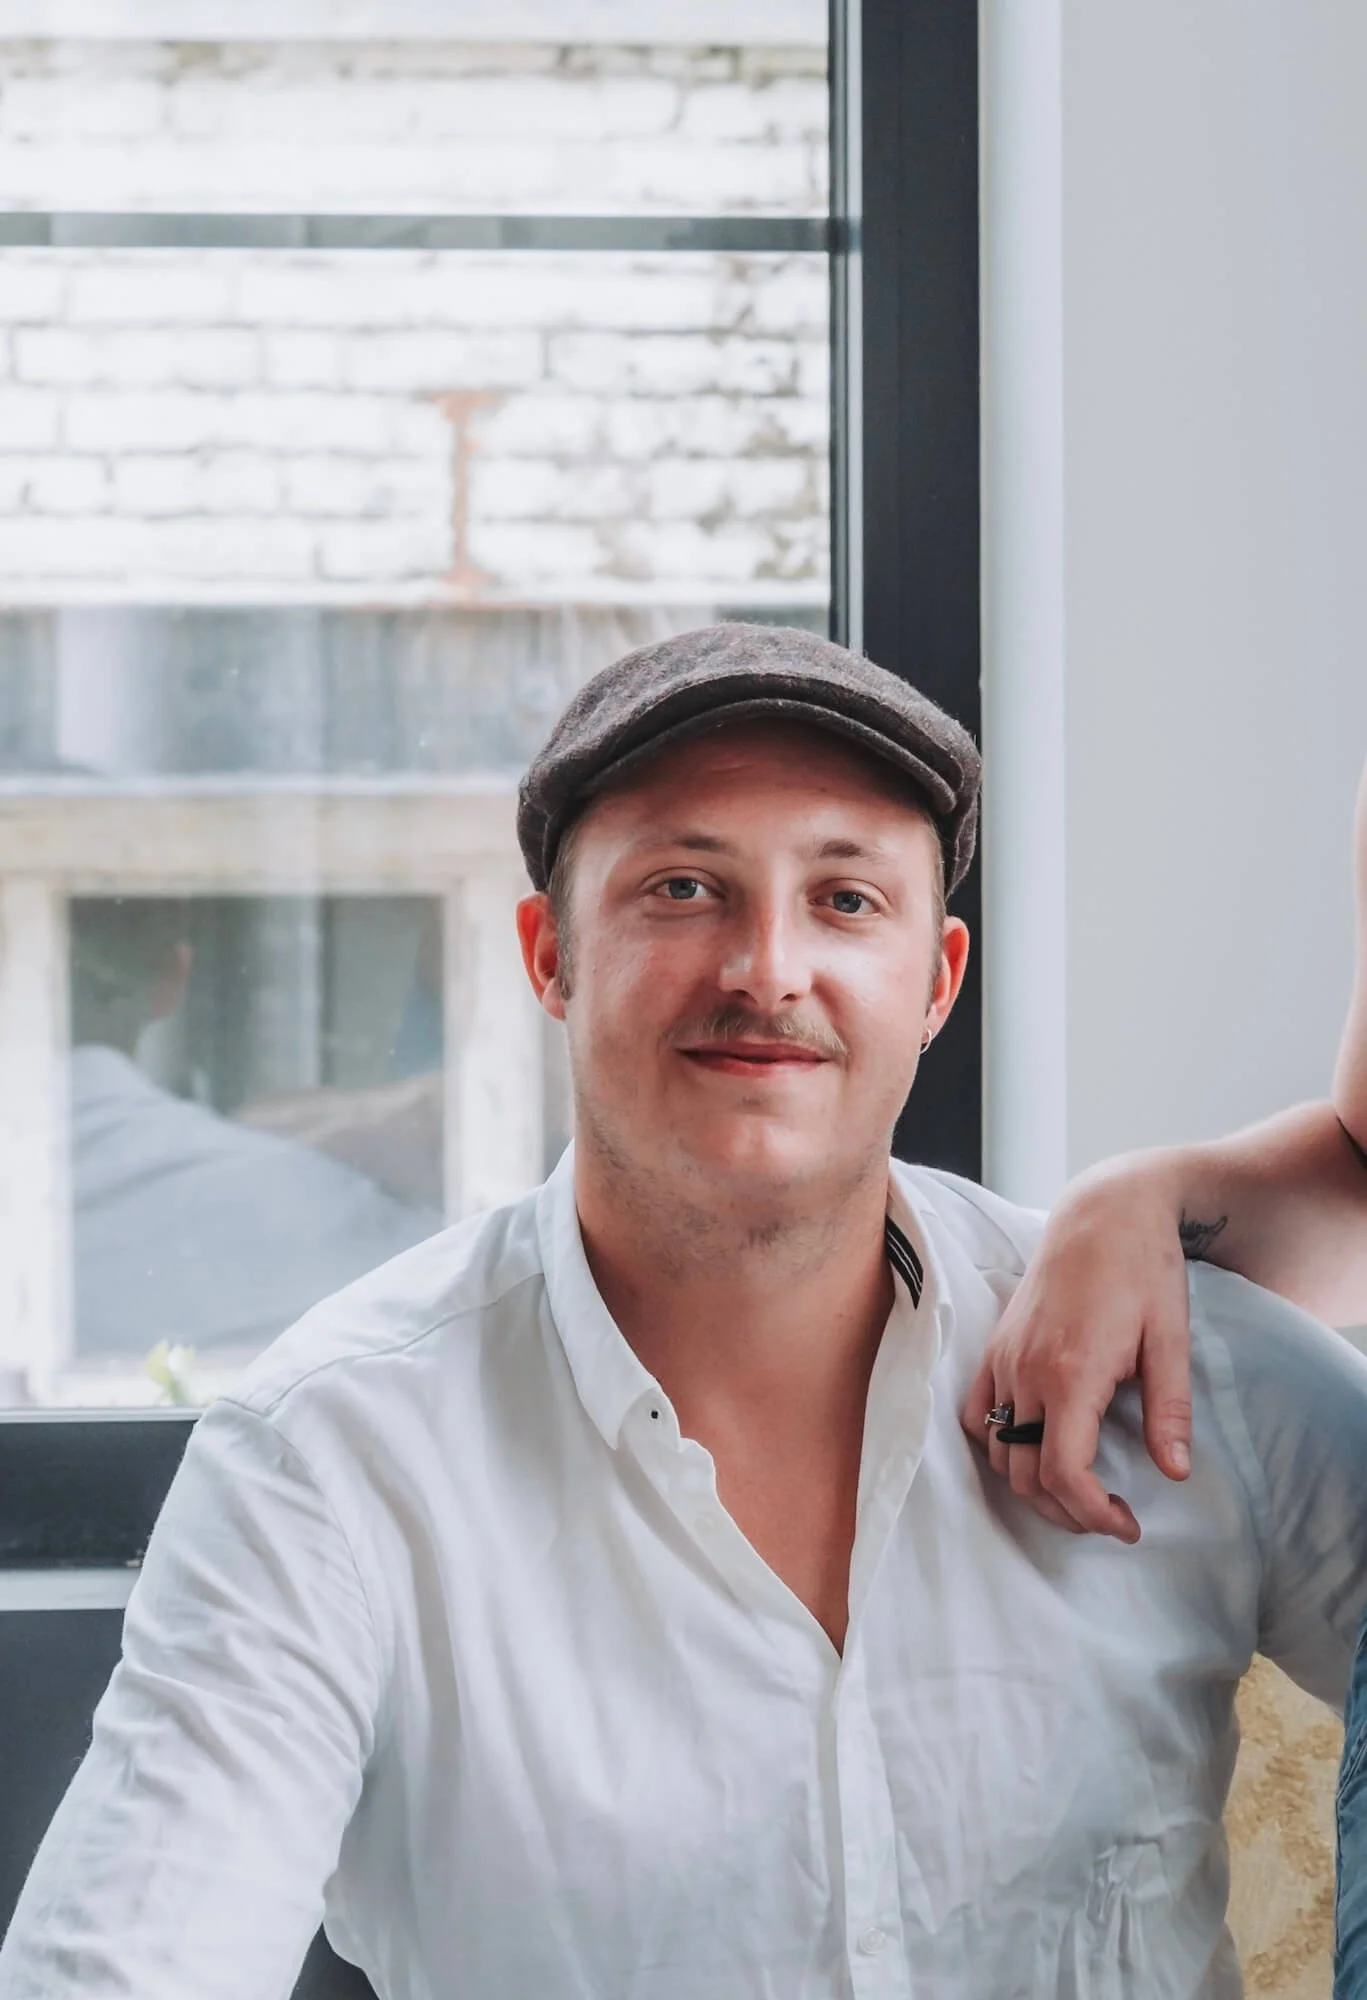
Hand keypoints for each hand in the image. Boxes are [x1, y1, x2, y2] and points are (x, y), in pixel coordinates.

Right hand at [961, 1163, 1193, 1541]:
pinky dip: (998, 1445)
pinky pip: (978, 1415)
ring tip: (1080, 1487)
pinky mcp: (995, 1347)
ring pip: (997, 1451)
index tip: (1127, 1525)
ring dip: (1033, 1483)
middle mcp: (1025, 1371)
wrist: (1102, 1211)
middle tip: (1111, 1515)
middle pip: (1024, 1474)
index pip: (1063, 1472)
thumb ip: (1169, 1410)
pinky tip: (1035, 1446)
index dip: (1091, 1515)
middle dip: (1066, 1511)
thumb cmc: (1144, 1269)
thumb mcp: (1172, 1338)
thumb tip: (1174, 1472)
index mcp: (1072, 1373)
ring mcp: (1003, 1358)